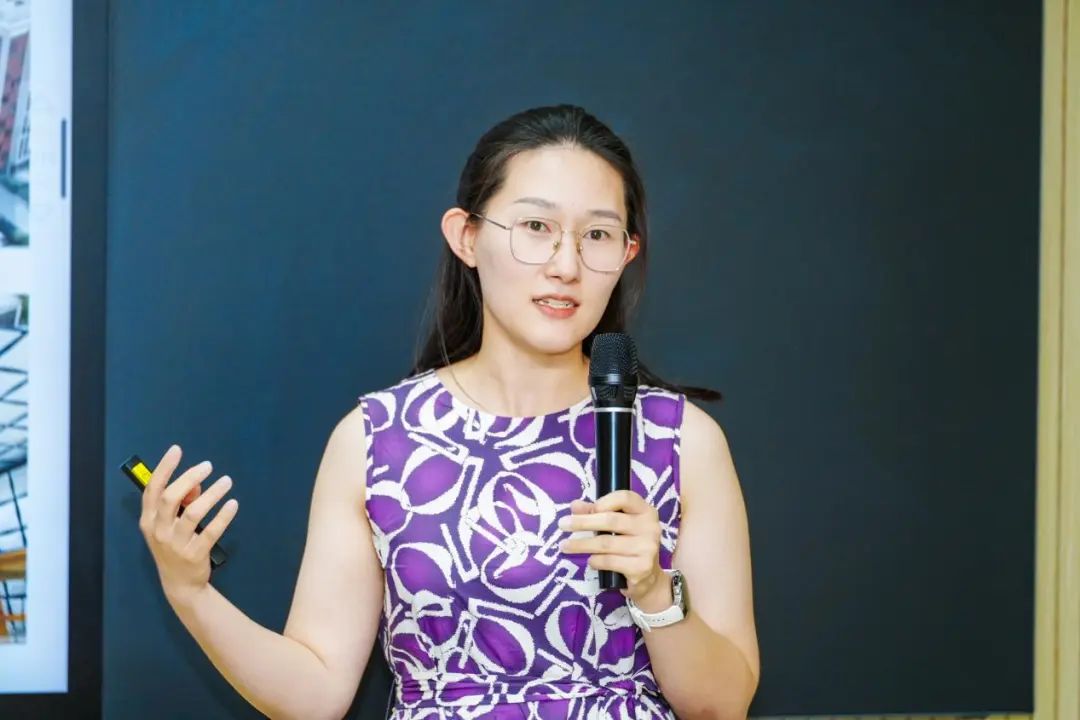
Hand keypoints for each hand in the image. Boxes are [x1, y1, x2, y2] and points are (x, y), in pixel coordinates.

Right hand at [138, 445, 238, 607]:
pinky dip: (223, 516)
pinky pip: (211, 532)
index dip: (164, 468)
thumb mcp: (170, 525)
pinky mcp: (194, 555)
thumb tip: (198, 483)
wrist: (180, 584)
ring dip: (212, 494)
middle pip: (171, 497)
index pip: (152, 489)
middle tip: (208, 466)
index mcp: (149, 520)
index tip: (176, 450)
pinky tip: (233, 504)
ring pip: (193, 513)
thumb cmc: (174, 546)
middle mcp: (158, 531)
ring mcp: (175, 544)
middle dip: (190, 477)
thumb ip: (182, 502)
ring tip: (227, 482)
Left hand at [558, 490, 670, 607]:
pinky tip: (590, 561)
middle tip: (562, 525)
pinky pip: (610, 561)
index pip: (625, 498)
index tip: (583, 509)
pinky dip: (595, 561)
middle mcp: (650, 527)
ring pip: (606, 543)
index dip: (603, 501)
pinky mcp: (641, 567)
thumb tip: (575, 506)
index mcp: (645, 511)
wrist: (648, 578)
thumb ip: (597, 512)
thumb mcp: (618, 526)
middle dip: (582, 522)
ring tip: (565, 546)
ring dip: (582, 544)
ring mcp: (647, 548)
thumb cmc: (630, 545)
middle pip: (611, 520)